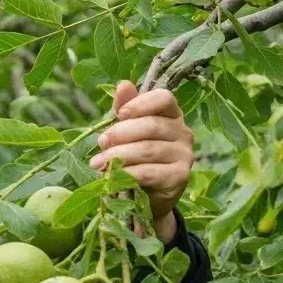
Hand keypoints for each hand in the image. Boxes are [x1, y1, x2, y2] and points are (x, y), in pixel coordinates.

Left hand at [88, 81, 193, 243]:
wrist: (146, 197)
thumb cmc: (135, 159)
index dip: (140, 103)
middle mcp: (183, 133)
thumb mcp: (126, 133)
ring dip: (118, 156)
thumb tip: (123, 84)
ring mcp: (185, 156)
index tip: (119, 114)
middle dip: (121, 133)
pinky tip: (112, 176)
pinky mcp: (179, 177)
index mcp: (172, 115)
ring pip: (148, 150)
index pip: (164, 98)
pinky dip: (127, 174)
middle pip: (152, 125)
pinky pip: (149, 172)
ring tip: (98, 163)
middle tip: (101, 142)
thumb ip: (124, 110)